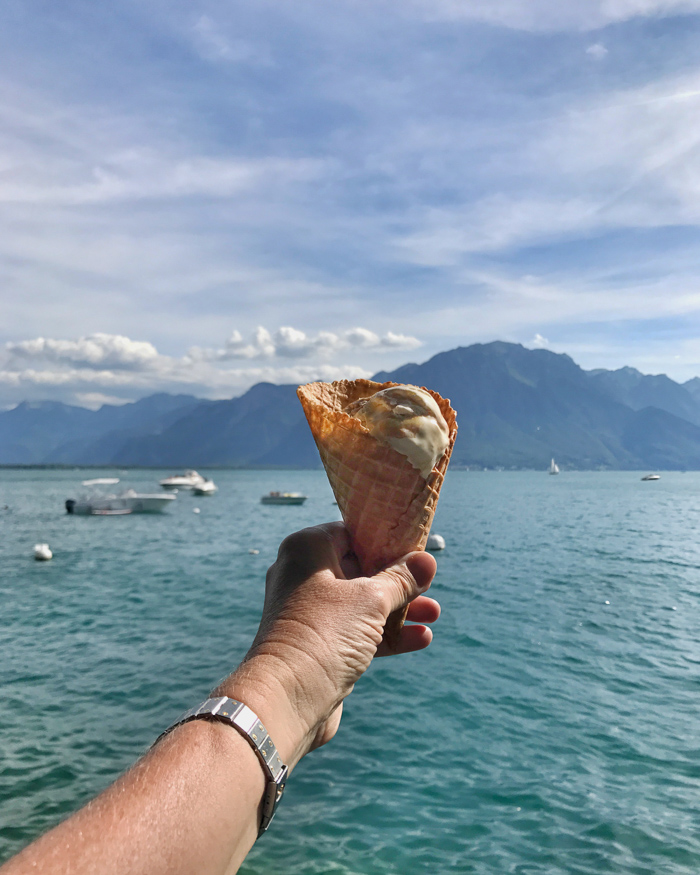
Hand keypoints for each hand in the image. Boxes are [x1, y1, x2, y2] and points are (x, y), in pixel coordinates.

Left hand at [215, 522, 438, 768]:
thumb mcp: (372, 600)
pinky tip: (420, 638)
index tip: (415, 545)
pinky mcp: (318, 645)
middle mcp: (303, 576)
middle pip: (359, 568)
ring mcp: (309, 612)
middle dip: (397, 579)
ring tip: (435, 613)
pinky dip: (385, 634)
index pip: (351, 531)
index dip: (384, 538)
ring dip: (398, 609)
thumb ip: (401, 579)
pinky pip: (356, 632)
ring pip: (361, 603)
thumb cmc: (325, 634)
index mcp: (307, 549)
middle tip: (430, 582)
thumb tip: (427, 560)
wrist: (287, 699)